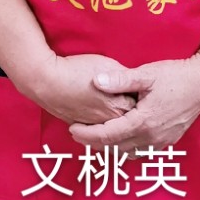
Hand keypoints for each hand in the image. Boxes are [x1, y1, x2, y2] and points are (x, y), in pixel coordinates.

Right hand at [22, 51, 139, 127]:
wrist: (48, 82)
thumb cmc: (77, 71)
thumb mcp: (108, 66)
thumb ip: (124, 77)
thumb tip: (136, 81)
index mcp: (118, 106)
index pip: (141, 109)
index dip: (145, 103)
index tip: (151, 98)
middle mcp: (108, 121)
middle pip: (130, 124)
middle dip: (137, 118)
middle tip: (146, 113)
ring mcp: (94, 126)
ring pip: (115, 132)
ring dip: (122, 128)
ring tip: (130, 122)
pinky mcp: (82, 127)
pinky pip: (100, 134)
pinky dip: (107, 132)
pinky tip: (110, 126)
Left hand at [66, 53, 199, 159]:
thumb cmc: (176, 76)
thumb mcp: (147, 74)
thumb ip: (121, 80)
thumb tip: (96, 81)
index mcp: (142, 121)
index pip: (107, 135)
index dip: (87, 134)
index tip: (72, 129)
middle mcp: (150, 137)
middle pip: (115, 148)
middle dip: (94, 143)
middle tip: (78, 134)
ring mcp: (160, 141)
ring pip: (128, 153)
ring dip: (110, 148)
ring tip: (95, 138)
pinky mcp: (168, 141)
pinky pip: (142, 151)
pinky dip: (126, 148)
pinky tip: (121, 139)